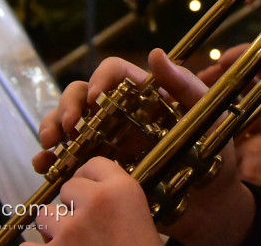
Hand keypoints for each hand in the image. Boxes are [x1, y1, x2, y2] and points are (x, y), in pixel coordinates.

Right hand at [33, 50, 255, 245]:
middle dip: (67, 105)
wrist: (211, 205)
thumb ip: (185, 86)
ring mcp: (106, 140)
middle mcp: (120, 113)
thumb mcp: (207, 116)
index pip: (113, 71)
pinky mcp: (98, 168)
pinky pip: (65, 157)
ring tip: (49, 145)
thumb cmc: (216, 154)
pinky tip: (44, 165)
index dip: (99, 78)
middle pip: (81, 93)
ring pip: (66, 122)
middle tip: (68, 127)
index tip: (96, 98)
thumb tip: (155, 54)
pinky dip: (48, 158)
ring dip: (51, 127)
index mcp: (144, 95)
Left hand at [33, 157, 161, 245]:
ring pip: (45, 215)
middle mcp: (95, 202)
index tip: (91, 194)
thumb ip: (116, 197)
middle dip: (72, 206)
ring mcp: (70, 230)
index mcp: (122, 190)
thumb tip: (88, 190)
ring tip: (72, 244)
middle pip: (67, 188)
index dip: (90, 180)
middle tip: (86, 227)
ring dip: (54, 230)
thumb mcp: (139, 216)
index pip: (94, 164)